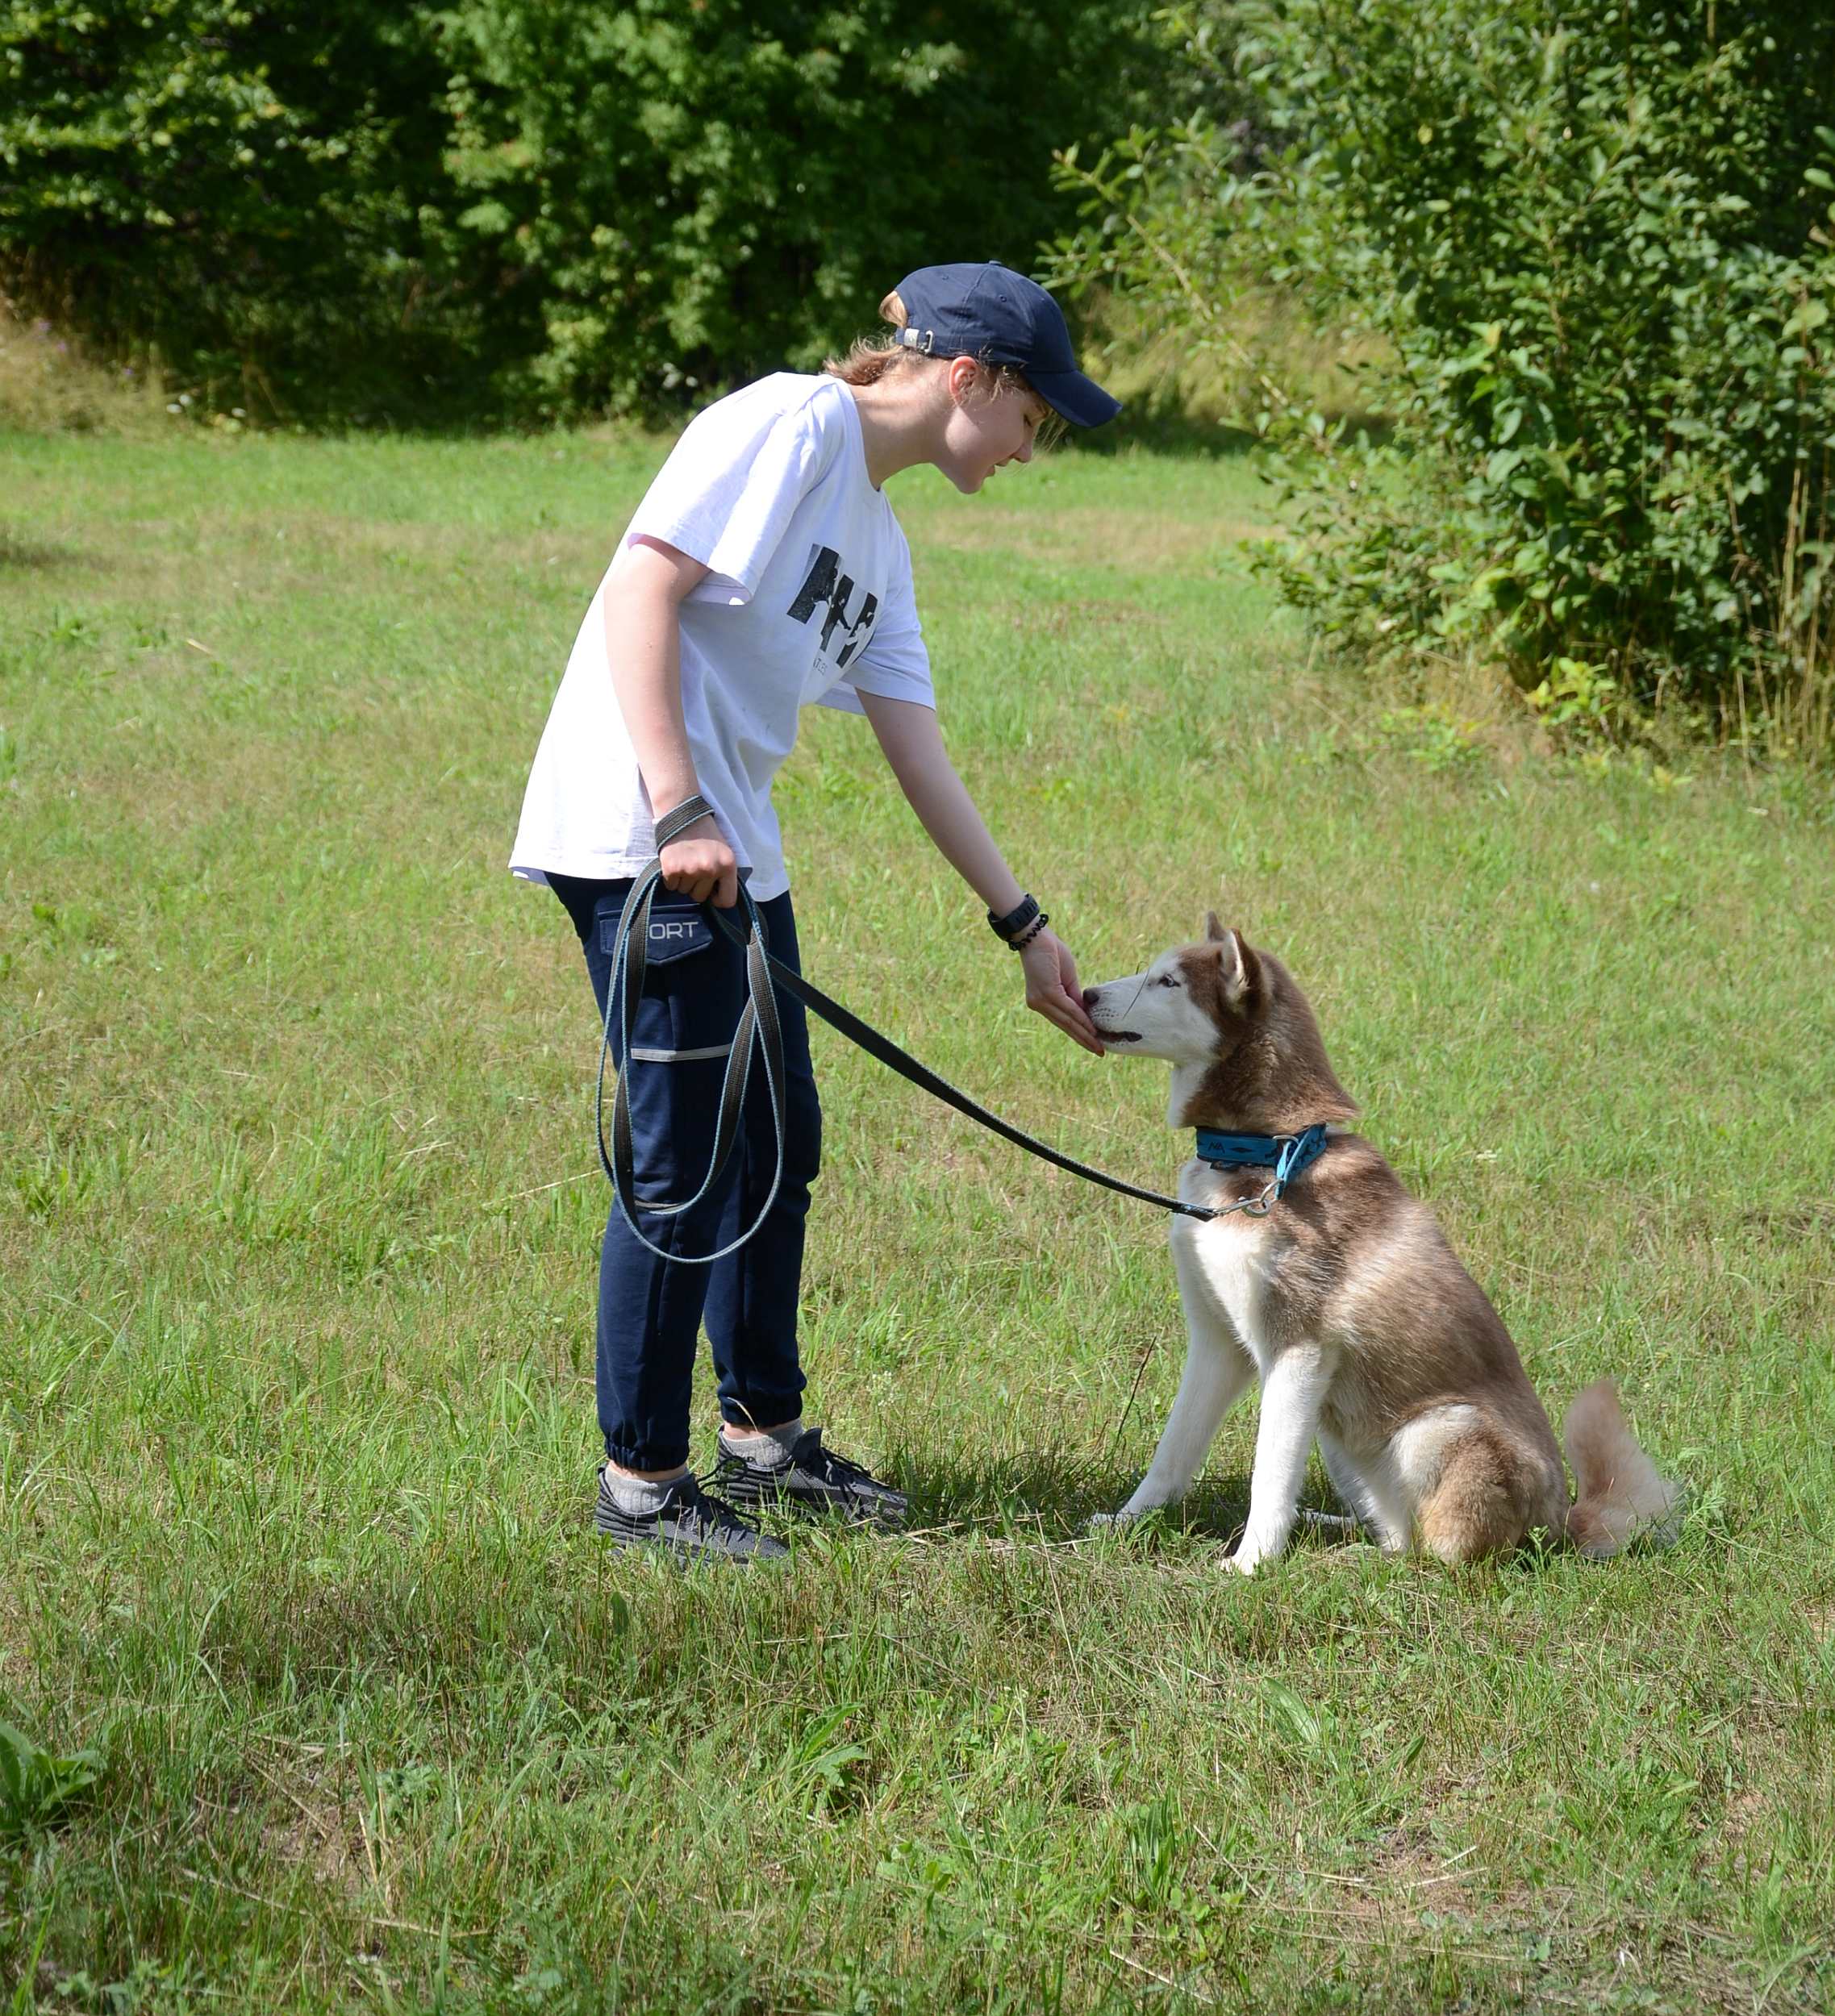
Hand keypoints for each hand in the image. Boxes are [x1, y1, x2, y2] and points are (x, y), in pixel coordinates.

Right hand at [658, 814, 738, 906]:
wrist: (683, 815)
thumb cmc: (706, 836)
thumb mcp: (725, 853)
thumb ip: (725, 875)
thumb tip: (719, 900)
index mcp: (728, 865)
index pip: (727, 901)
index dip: (718, 899)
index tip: (712, 892)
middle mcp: (710, 869)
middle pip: (700, 897)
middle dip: (696, 887)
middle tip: (694, 867)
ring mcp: (690, 869)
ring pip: (684, 892)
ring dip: (683, 881)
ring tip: (685, 861)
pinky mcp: (672, 868)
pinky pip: (671, 886)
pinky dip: (671, 877)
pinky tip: (675, 862)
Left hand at [1019, 928, 1103, 1054]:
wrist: (1036, 936)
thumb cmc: (1050, 952)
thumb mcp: (1066, 978)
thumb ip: (1074, 996)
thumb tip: (1086, 1014)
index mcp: (1042, 1001)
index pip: (1063, 1022)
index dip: (1079, 1033)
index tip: (1094, 1044)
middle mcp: (1039, 1005)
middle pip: (1065, 1026)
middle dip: (1083, 1040)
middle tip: (1099, 1052)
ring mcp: (1042, 1001)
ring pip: (1067, 1021)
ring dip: (1085, 1034)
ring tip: (1099, 1046)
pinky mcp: (1047, 993)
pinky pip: (1068, 1010)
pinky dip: (1081, 1019)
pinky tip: (1092, 1028)